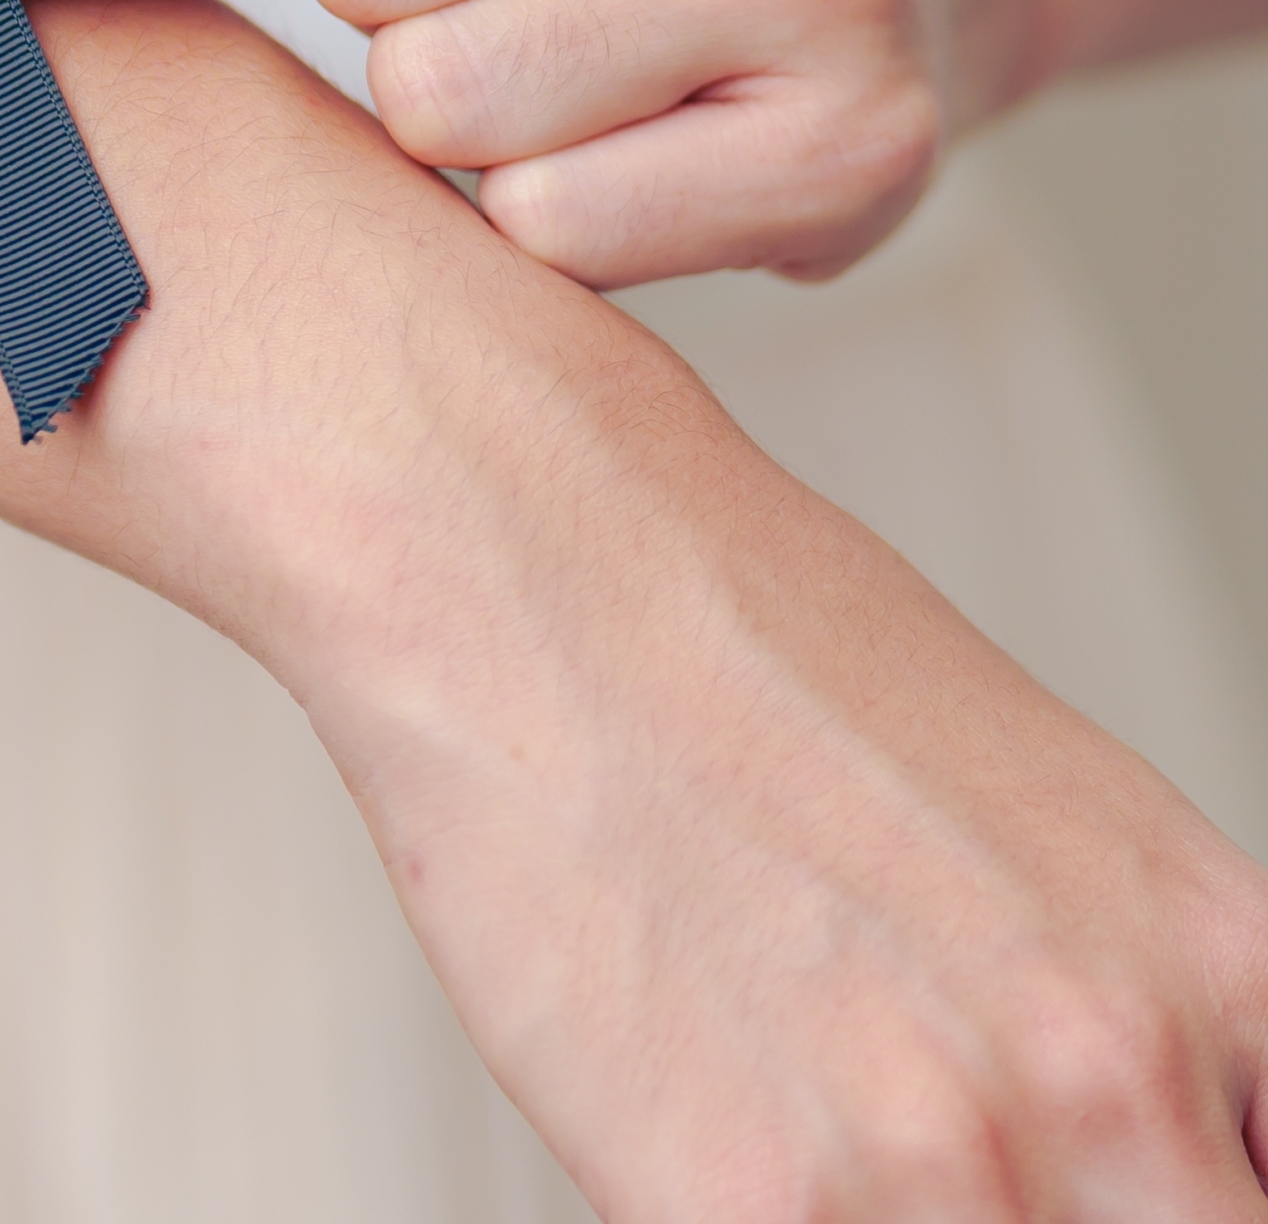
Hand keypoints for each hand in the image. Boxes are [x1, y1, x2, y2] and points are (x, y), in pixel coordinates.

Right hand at [283, 353, 1267, 1223]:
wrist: (520, 556)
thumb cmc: (733, 637)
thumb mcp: (1032, 807)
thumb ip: (1130, 1008)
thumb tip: (1140, 1152)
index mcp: (1212, 962)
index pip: (1263, 1198)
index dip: (1181, 1185)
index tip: (1101, 1179)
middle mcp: (1112, 1074)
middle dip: (1040, 1204)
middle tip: (918, 1132)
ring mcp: (937, 1159)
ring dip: (879, 1205)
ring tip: (794, 1085)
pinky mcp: (748, 1213)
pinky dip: (735, 1209)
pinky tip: (692, 1094)